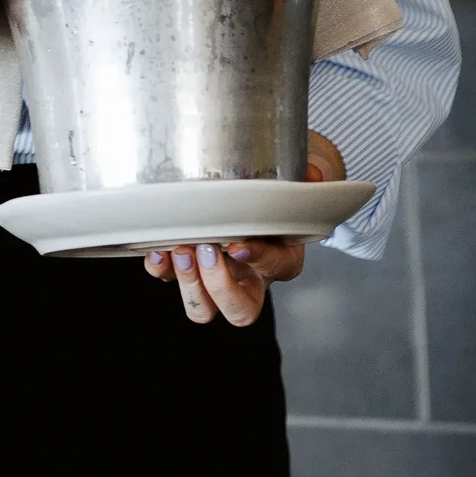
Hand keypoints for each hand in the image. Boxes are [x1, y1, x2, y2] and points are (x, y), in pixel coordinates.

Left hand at [146, 135, 343, 329]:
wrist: (263, 172)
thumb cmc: (286, 177)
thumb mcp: (310, 166)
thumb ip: (317, 168)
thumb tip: (315, 173)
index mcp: (285, 255)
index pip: (277, 267)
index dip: (258, 260)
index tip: (239, 244)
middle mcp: (251, 274)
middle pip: (240, 310)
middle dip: (218, 285)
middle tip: (206, 249)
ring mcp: (218, 274)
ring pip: (203, 309)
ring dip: (188, 283)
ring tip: (182, 248)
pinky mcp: (188, 264)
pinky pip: (169, 280)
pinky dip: (161, 268)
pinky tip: (158, 246)